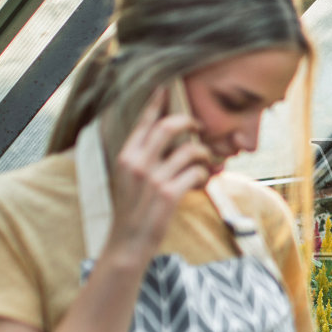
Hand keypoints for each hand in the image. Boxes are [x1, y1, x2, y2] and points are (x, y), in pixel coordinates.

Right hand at [103, 85, 213, 261]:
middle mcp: (137, 163)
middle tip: (200, 127)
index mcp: (126, 157)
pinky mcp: (168, 194)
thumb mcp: (129, 180)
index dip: (156, 103)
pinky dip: (204, 176)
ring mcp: (153, 179)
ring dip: (203, 154)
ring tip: (206, 162)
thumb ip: (143, 159)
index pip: (144, 122)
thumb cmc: (132, 212)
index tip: (166, 87)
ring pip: (189, 150)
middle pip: (168, 126)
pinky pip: (196, 173)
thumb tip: (170, 141)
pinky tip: (201, 183)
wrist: (128, 244)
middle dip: (190, 122)